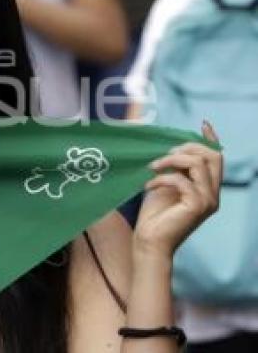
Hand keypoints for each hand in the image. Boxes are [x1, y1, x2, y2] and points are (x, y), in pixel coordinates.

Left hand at [134, 122, 222, 257]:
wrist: (149, 241)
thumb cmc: (154, 215)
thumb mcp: (165, 185)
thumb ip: (176, 169)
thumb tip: (174, 148)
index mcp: (207, 188)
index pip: (217, 158)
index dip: (212, 139)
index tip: (203, 124)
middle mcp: (212, 194)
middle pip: (212, 156)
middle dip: (187, 147)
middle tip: (163, 155)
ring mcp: (207, 201)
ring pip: (198, 164)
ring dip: (171, 160)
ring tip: (152, 168)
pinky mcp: (197, 206)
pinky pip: (182, 180)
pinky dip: (162, 178)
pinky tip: (148, 185)